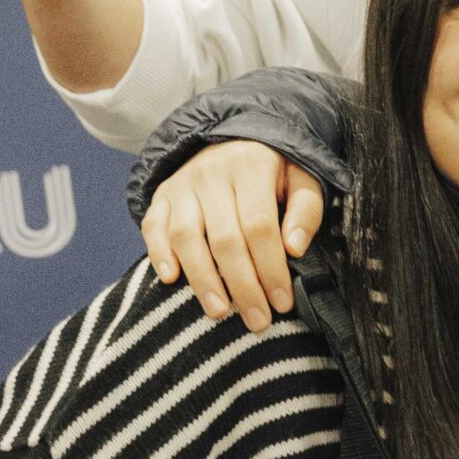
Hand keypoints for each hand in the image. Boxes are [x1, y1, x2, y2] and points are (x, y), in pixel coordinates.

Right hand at [141, 139, 328, 331]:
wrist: (231, 137)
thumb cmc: (274, 170)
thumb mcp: (302, 178)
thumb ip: (306, 210)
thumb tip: (295, 248)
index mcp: (252, 166)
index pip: (260, 226)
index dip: (271, 268)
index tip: (282, 302)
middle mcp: (212, 174)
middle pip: (225, 239)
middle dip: (242, 286)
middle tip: (257, 321)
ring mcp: (182, 184)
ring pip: (186, 236)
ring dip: (202, 279)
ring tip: (220, 312)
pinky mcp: (161, 195)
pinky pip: (152, 225)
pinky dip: (158, 253)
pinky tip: (169, 279)